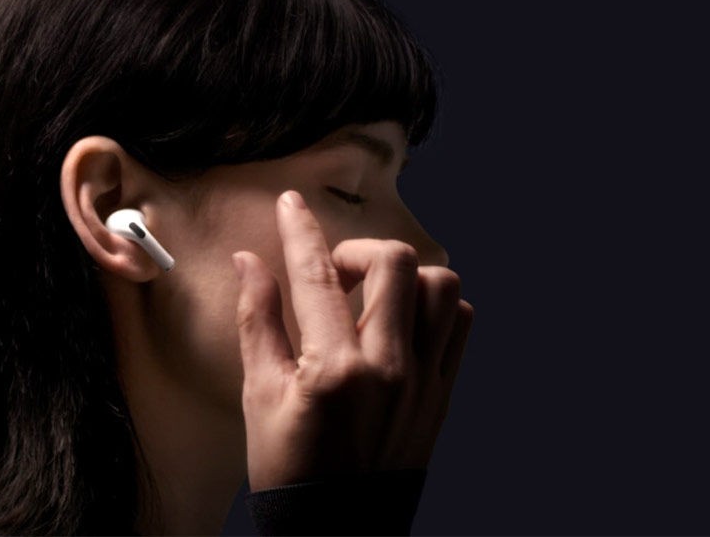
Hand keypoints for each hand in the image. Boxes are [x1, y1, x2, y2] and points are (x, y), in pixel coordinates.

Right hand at [232, 190, 473, 491]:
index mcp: (333, 370)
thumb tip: (250, 262)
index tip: (290, 204)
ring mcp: (423, 382)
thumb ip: (258, 320)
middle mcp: (387, 369)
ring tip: (372, 297)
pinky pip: (460, 326)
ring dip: (404, 275)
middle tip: (334, 273)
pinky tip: (402, 321)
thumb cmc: (289, 467)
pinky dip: (435, 307)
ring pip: (442, 287)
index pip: (317, 276)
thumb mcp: (260, 395)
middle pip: (395, 263)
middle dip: (358, 250)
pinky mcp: (443, 395)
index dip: (300, 230)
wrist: (336, 530)